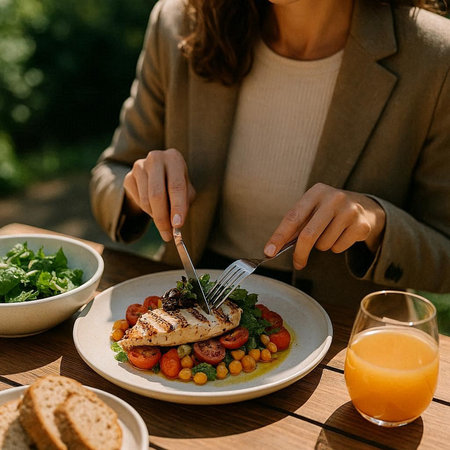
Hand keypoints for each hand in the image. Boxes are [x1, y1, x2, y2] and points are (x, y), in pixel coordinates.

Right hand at [123, 148, 195, 241]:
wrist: (155, 177)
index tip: (177, 225)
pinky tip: (153, 207)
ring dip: (156, 216)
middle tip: (168, 234)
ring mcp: (139, 166)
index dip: (177, 207)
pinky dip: (147, 210)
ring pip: (146, 201)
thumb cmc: (175, 185)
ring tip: (164, 219)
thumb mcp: (185, 191)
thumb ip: (183, 205)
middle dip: (163, 218)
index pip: (176, 186)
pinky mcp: (128, 177)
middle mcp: (155, 158)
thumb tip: (176, 224)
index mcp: (173, 158)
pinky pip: (138, 201)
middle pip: (157, 194)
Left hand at [264, 183, 385, 268]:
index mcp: (316, 192)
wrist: (365, 207)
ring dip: (322, 246)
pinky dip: (336, 247)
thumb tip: (274, 248)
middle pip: (308, 234)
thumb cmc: (329, 211)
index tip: (269, 252)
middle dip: (300, 253)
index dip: (279, 236)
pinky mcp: (361, 225)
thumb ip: (296, 225)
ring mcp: (349, 211)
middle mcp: (334, 198)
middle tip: (297, 263)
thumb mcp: (312, 210)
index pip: (293, 217)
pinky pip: (338, 248)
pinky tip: (342, 235)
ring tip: (329, 234)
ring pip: (324, 244)